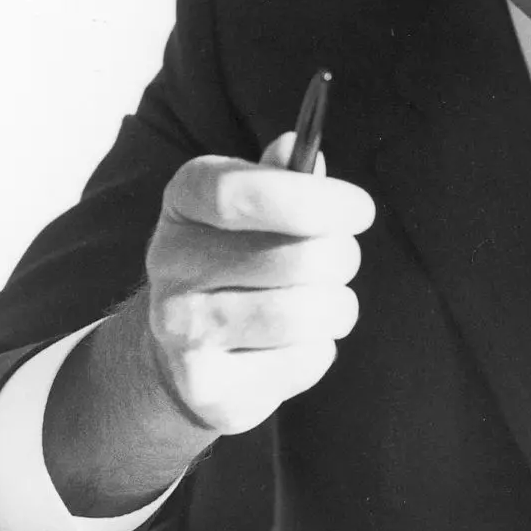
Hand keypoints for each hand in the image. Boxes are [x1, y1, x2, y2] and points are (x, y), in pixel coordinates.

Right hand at [140, 132, 374, 434]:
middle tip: (338, 260)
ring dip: (336, 307)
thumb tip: (294, 144)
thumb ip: (281, 176)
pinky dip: (317, 351)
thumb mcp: (253, 207)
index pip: (242, 193)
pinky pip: (303, 361)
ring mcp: (181, 328)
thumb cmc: (239, 258)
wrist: (183, 351)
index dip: (316, 200)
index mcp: (184, 200)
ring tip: (322, 303)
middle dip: (341, 258)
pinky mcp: (206, 386)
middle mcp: (170, 261)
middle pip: (299, 257)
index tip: (360, 210)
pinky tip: (291, 344)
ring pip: (307, 312)